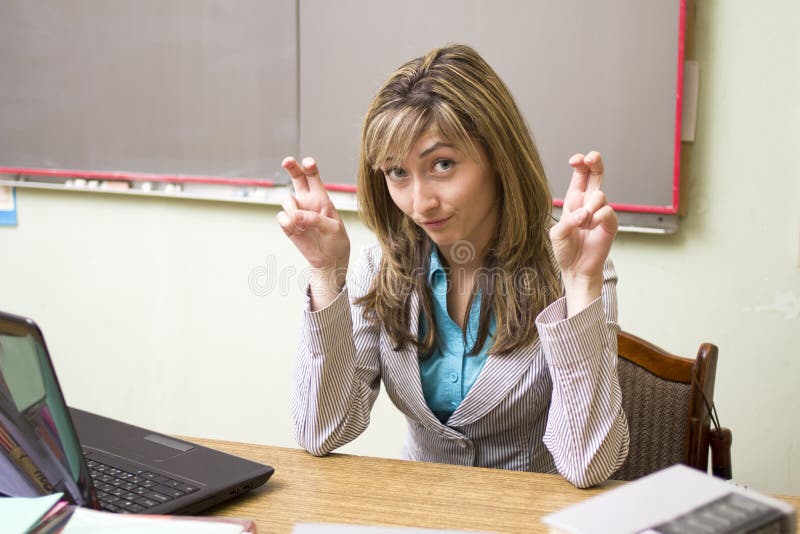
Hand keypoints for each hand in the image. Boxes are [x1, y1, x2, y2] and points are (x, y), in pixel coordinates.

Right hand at [278, 157, 349, 306]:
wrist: (329, 259)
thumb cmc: (336, 240)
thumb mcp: (334, 229)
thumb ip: (317, 220)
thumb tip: (296, 216)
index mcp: (321, 198)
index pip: (313, 177)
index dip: (310, 167)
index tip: (308, 163)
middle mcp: (307, 201)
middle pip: (296, 177)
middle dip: (292, 167)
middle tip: (287, 161)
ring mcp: (296, 212)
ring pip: (286, 199)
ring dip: (292, 209)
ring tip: (302, 223)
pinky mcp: (288, 225)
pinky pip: (281, 217)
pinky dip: (288, 223)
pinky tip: (298, 231)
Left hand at [549, 152, 617, 313]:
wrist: (576, 269)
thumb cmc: (565, 250)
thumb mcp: (557, 234)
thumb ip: (567, 221)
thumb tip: (584, 213)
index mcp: (575, 200)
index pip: (581, 176)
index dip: (580, 165)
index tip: (575, 159)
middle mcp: (589, 203)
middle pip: (597, 174)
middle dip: (595, 162)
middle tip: (592, 157)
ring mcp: (601, 212)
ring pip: (600, 195)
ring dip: (588, 209)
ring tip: (582, 225)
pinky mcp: (610, 224)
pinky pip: (607, 212)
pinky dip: (596, 219)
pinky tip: (590, 228)